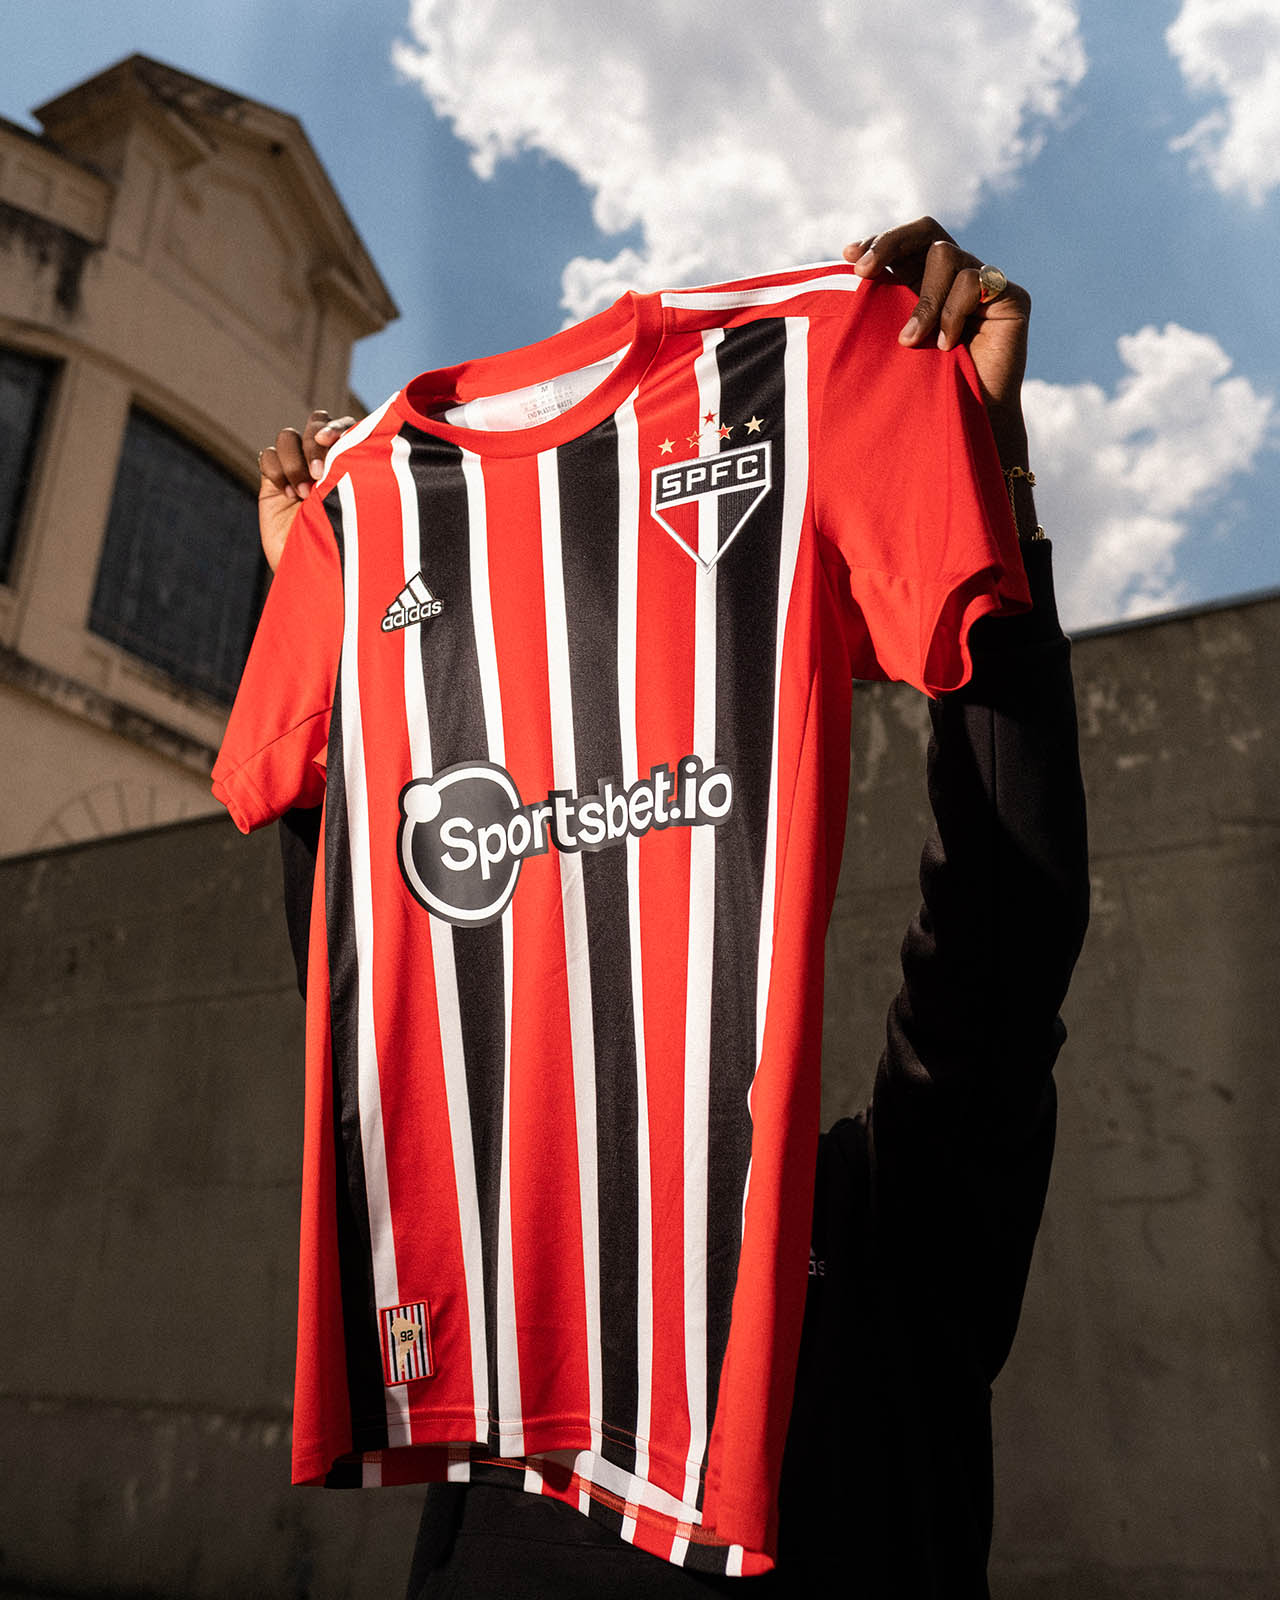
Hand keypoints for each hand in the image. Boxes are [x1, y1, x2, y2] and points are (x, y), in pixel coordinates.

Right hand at [257, 409, 356, 572]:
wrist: (316, 571)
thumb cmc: (347, 543)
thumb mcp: (356, 505)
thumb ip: (353, 471)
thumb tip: (355, 438)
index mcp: (350, 461)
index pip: (343, 425)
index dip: (335, 426)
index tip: (329, 441)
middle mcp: (324, 461)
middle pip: (313, 424)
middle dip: (314, 445)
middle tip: (319, 474)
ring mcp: (297, 469)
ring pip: (287, 437)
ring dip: (294, 461)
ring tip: (304, 494)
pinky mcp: (273, 482)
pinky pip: (267, 456)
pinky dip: (276, 471)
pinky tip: (289, 497)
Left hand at [844, 218, 1030, 465]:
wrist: (967, 422)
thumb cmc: (924, 388)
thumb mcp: (891, 343)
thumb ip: (877, 309)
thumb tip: (841, 271)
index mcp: (926, 281)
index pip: (906, 241)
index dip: (879, 241)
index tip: (848, 257)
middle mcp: (957, 275)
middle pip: (927, 230)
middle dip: (890, 244)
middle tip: (864, 272)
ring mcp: (986, 283)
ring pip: (946, 257)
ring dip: (922, 301)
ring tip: (911, 342)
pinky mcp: (1011, 297)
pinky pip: (973, 282)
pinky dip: (951, 313)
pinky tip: (947, 346)